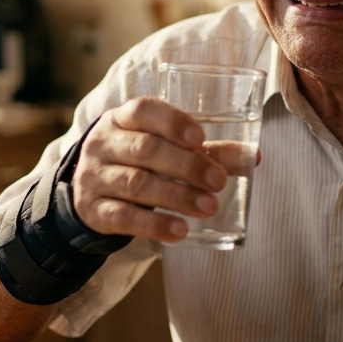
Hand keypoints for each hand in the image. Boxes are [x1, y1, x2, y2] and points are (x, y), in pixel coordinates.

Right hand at [73, 97, 230, 242]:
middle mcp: (103, 144)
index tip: (200, 137)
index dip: (172, 122)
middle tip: (219, 182)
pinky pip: (124, 218)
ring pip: (137, 184)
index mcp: (122, 119)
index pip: (142, 110)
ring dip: (176, 197)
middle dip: (186, 166)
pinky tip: (180, 231)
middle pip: (145, 150)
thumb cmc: (136, 161)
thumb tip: (255, 157)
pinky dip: (154, 225)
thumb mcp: (162, 148)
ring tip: (209, 207)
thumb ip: (207, 151)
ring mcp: (94, 177)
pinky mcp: (93, 210)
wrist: (88, 192)